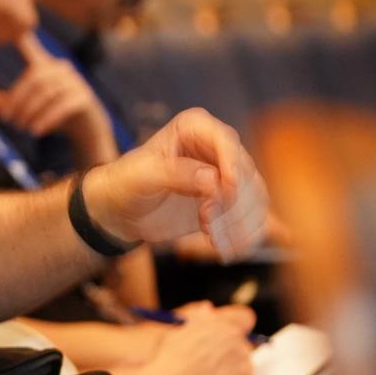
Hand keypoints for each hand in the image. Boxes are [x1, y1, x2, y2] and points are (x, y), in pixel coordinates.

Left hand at [0, 34, 117, 165]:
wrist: (87, 129)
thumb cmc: (55, 113)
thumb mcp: (29, 108)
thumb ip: (7, 102)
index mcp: (47, 68)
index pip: (34, 50)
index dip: (25, 41)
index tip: (17, 31)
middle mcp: (62, 70)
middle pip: (34, 79)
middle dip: (17, 101)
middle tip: (7, 120)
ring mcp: (75, 83)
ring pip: (46, 94)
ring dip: (30, 112)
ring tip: (21, 127)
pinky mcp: (84, 99)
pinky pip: (62, 107)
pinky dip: (46, 119)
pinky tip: (35, 131)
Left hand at [79, 108, 268, 258]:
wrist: (120, 211)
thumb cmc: (125, 183)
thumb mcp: (143, 176)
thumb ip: (175, 173)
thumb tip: (212, 180)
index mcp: (194, 127)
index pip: (226, 141)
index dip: (233, 164)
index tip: (227, 189)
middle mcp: (216, 147)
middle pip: (246, 171)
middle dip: (233, 202)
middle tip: (206, 222)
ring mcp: (226, 175)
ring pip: (255, 195)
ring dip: (240, 221)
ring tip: (214, 238)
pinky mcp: (228, 202)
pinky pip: (251, 216)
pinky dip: (244, 233)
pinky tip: (224, 247)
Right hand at [123, 306, 255, 374]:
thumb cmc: (168, 361)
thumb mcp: (178, 332)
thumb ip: (198, 319)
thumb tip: (209, 308)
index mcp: (220, 323)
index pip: (244, 317)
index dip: (236, 325)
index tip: (229, 334)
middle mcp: (235, 340)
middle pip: (244, 342)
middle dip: (230, 349)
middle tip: (210, 361)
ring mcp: (243, 363)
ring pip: (244, 363)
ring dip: (232, 368)